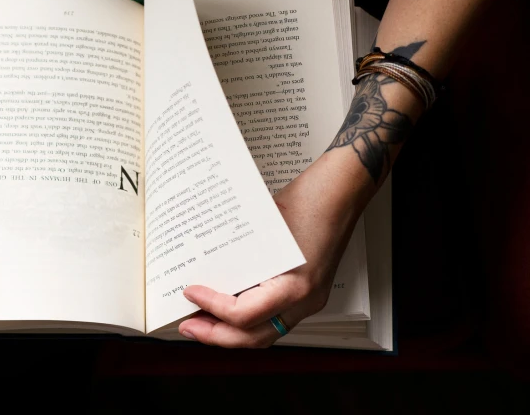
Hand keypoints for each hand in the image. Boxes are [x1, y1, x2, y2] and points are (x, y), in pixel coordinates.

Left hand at [178, 153, 369, 347]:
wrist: (341, 189)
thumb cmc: (311, 199)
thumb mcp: (263, 228)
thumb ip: (237, 256)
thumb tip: (204, 270)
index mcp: (296, 287)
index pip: (244, 315)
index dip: (211, 308)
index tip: (190, 293)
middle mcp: (305, 301)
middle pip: (254, 339)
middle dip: (216, 336)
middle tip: (188, 327)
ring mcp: (309, 300)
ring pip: (264, 333)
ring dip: (231, 331)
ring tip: (202, 321)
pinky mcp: (306, 292)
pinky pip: (272, 317)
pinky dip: (247, 318)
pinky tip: (226, 305)